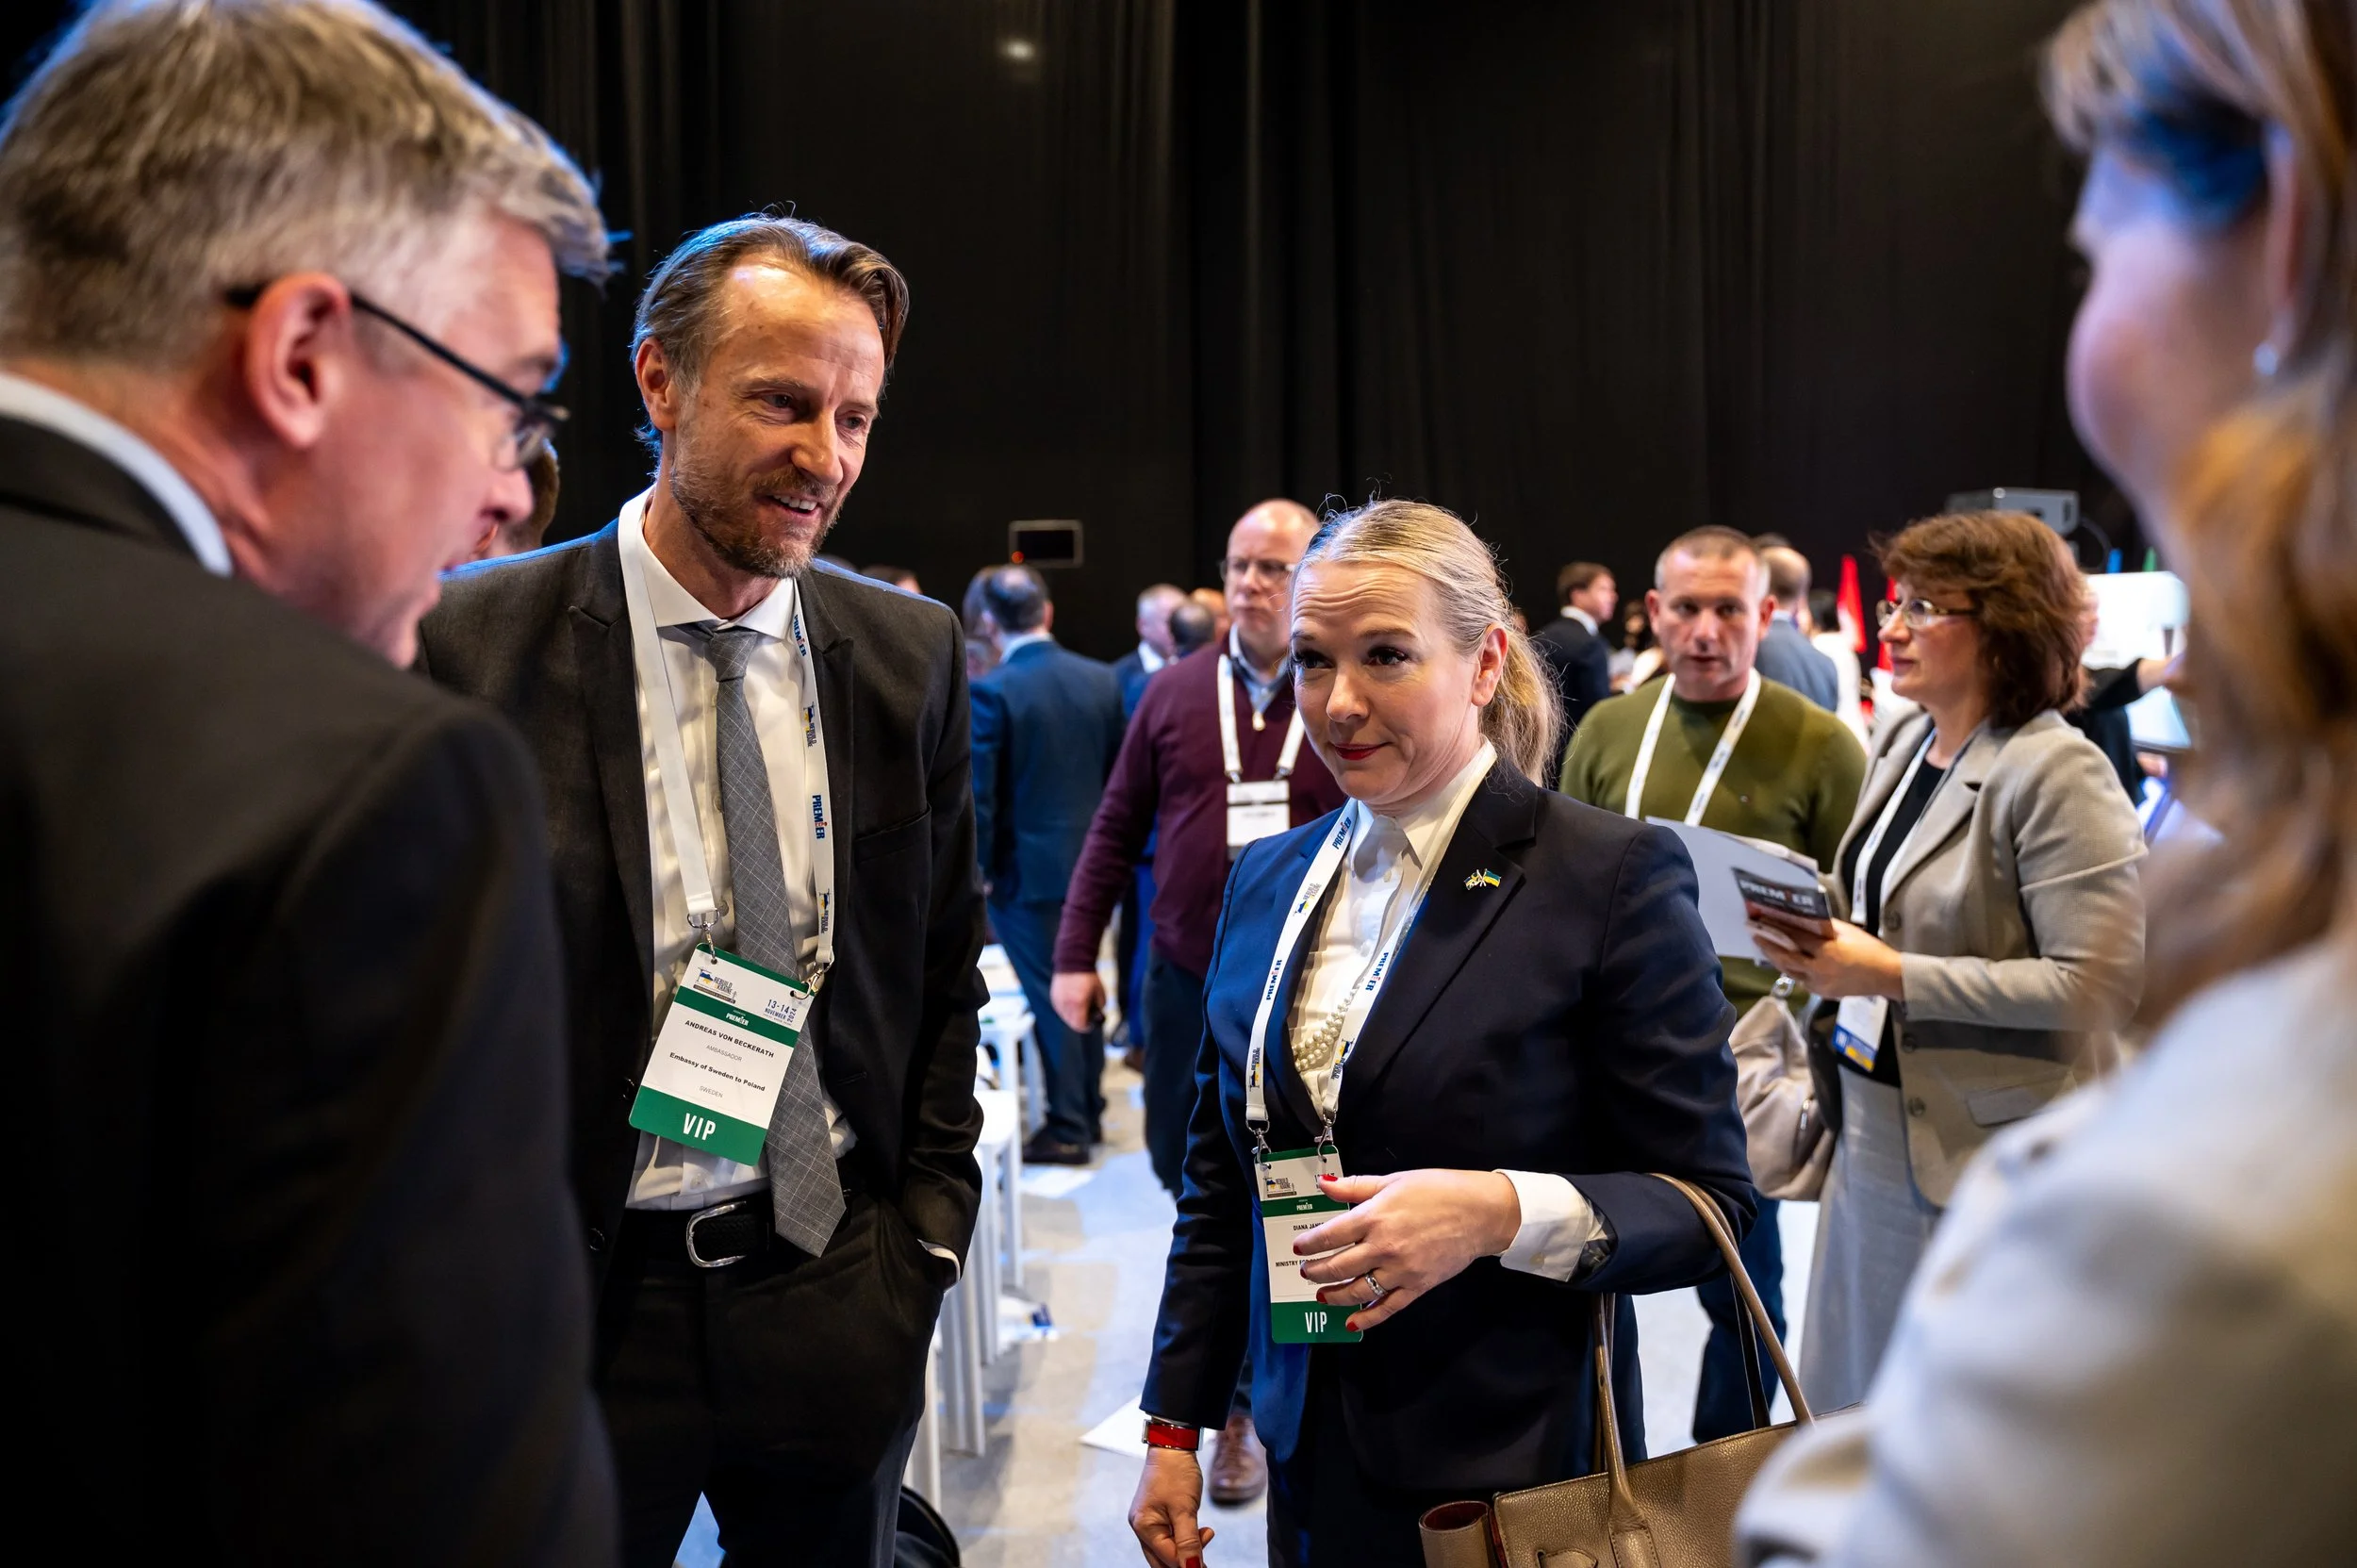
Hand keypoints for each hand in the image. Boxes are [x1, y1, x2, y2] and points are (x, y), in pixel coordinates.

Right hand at [1051, 970, 1104, 1033]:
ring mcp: (1058, 1001)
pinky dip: (1066, 1010)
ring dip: (1072, 1017)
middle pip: (1071, 1023)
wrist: (1073, 961)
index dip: (1086, 1027)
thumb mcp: (1100, 991)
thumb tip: (1098, 1013)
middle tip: (1085, 1018)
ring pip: (1064, 1017)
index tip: (1090, 1025)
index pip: (1079, 1025)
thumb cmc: (1088, 976)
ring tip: (1079, 1009)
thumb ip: (1100, 1005)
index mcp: (1078, 1003)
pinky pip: (1060, 1009)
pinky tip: (1072, 1003)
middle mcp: (1066, 1004)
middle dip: (1079, 1022)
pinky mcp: (1054, 997)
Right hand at [1130, 1448, 1215, 1567]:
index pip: (1167, 1557)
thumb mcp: (1185, 1509)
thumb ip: (1189, 1541)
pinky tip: (1198, 1530)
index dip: (1188, 1563)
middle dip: (1184, 1561)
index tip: (1206, 1566)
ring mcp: (1148, 1521)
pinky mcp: (1156, 1515)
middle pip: (1162, 1559)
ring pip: (1166, 1549)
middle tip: (1206, 1560)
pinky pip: (1169, 1537)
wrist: (1173, 1445)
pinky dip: (1183, 1538)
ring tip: (1206, 1533)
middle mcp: (1141, 1526)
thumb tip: (1192, 1567)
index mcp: (1144, 1526)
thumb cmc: (1175, 1472)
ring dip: (1186, 1549)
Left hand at [1292, 1169, 1521, 1331]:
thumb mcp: (1393, 1181)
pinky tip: (1351, 1323)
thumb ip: (1355, 1186)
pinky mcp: (1417, 1287)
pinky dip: (1367, 1318)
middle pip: (1338, 1266)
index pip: (1330, 1235)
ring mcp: (1400, 1270)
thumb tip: (1323, 1185)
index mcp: (1374, 1217)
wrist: (1479, 1213)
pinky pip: (1387, 1307)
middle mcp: (1383, 1247)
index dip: (1309, 1243)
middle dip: (1316, 1272)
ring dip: (1335, 1295)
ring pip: (1358, 1291)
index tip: (1298, 1248)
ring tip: (1322, 1295)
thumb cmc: (1437, 1190)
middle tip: (1305, 1273)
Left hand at [1745, 903, 1904, 999]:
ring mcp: (1819, 985)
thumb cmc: (1870, 950)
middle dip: (1768, 945)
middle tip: (1754, 933)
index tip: (1764, 919)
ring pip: (1790, 972)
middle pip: (1786, 958)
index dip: (1778, 928)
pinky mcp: (1822, 994)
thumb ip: (1824, 927)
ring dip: (1777, 959)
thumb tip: (1803, 919)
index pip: (1796, 938)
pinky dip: (1793, 970)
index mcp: (1827, 952)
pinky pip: (1802, 981)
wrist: (1887, 977)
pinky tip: (1786, 961)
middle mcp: (1819, 971)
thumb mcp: (1848, 932)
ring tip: (1765, 946)